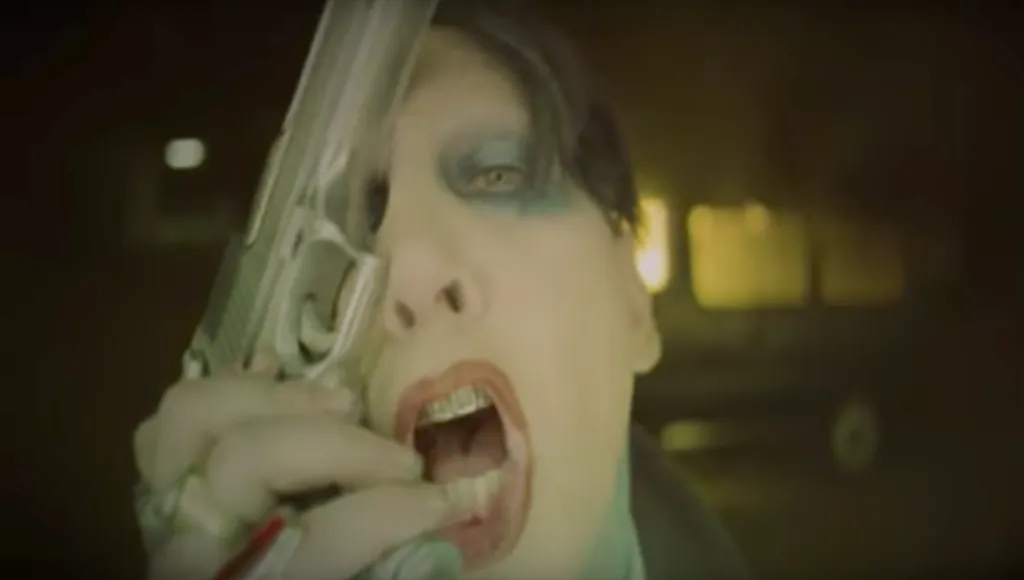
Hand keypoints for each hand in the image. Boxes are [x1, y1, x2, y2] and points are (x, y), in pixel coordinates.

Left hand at [133, 357, 462, 579]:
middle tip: (398, 457)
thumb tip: (437, 508)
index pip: (318, 537)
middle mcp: (191, 542)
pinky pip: (172, 418)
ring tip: (341, 401)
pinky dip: (230, 388)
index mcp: (252, 579)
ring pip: (191, 414)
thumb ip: (382, 561)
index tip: (442, 501)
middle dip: (333, 443)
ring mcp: (165, 504)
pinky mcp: (162, 484)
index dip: (388, 513)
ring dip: (276, 395)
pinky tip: (279, 375)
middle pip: (245, 457)